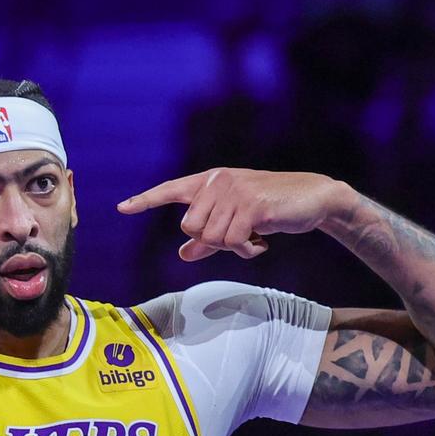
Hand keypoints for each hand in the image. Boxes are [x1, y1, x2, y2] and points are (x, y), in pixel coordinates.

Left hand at [117, 168, 349, 260]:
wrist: (312, 199)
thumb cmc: (271, 209)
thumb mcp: (236, 223)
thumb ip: (207, 239)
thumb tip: (183, 254)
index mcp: (210, 182)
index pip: (171, 190)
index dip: (146, 200)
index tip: (122, 208)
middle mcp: (218, 181)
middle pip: (190, 227)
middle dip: (213, 241)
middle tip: (239, 236)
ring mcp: (234, 191)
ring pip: (212, 237)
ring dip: (234, 246)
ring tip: (254, 236)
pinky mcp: (252, 205)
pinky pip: (233, 240)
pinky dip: (247, 249)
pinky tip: (262, 240)